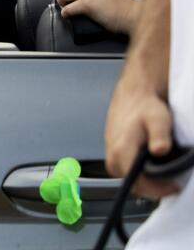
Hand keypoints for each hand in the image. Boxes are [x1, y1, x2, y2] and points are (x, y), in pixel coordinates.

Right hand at [105, 79, 178, 198]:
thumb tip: (159, 150)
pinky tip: (151, 165)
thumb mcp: (158, 119)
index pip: (137, 183)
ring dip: (146, 181)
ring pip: (128, 179)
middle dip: (153, 188)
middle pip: (132, 185)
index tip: (174, 186)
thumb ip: (159, 135)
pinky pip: (125, 171)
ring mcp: (111, 155)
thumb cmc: (145, 107)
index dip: (157, 189)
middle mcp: (112, 155)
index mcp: (121, 150)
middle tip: (171, 181)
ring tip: (163, 173)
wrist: (133, 96)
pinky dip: (139, 173)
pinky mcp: (113, 153)